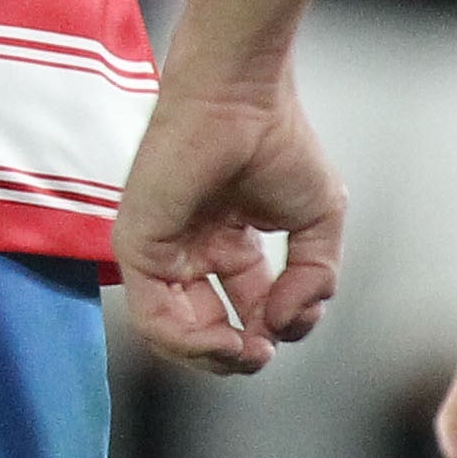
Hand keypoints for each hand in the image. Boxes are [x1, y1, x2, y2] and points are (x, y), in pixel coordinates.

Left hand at [112, 73, 343, 373]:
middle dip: (235, 357)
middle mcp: (189, 249)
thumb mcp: (318, 225)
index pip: (241, 311)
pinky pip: (153, 316)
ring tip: (248, 352)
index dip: (269, 333)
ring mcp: (161, 247)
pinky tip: (229, 338)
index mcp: (226, 244)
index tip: (289, 325)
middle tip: (261, 353)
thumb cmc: (277, 143)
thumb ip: (314, 282)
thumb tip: (285, 324)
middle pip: (200, 330)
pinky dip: (191, 343)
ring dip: (214, 358)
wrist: (243, 99)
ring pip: (171, 333)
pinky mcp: (138, 243)